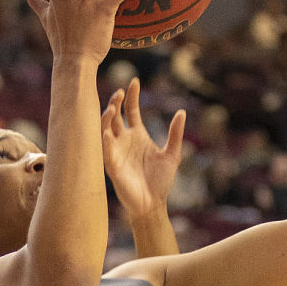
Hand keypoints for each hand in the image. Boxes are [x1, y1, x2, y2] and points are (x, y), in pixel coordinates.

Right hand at [102, 77, 184, 220]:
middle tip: (119, 92)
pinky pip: (105, 150)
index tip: (134, 81)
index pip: (131, 109)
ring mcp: (116, 151)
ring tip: (112, 108)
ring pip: (106, 129)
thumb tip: (182, 112)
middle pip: (116, 115)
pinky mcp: (112, 165)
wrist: (153, 204)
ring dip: (107, 118)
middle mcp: (124, 140)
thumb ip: (175, 133)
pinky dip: (104, 140)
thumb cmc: (161, 181)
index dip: (132, 95)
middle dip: (116, 102)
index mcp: (138, 135)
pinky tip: (107, 132)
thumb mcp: (172, 154)